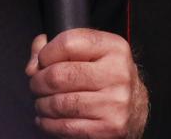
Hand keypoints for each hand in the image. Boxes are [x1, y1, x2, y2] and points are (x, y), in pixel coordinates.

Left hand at [26, 29, 148, 138]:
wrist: (137, 107)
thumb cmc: (106, 76)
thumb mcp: (90, 52)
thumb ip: (57, 48)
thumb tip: (33, 64)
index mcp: (114, 48)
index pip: (68, 43)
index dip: (46, 53)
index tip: (41, 62)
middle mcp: (118, 73)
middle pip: (59, 75)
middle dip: (38, 82)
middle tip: (36, 85)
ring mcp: (115, 103)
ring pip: (60, 103)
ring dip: (42, 104)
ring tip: (41, 102)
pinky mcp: (110, 127)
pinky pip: (66, 127)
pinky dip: (48, 123)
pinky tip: (46, 118)